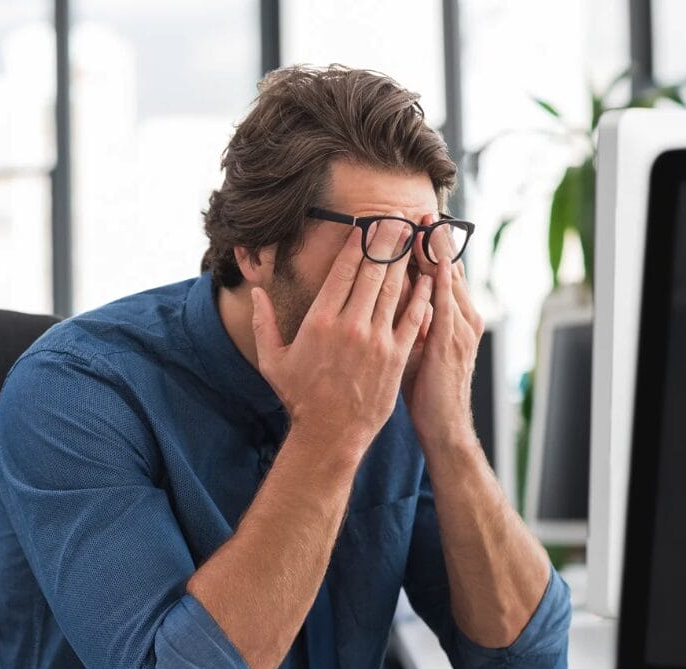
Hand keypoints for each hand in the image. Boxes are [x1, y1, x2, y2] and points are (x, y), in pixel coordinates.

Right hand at [251, 220, 433, 460]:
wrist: (330, 433)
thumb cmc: (300, 397)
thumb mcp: (273, 360)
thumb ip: (263, 323)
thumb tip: (256, 292)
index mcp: (320, 320)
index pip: (344, 270)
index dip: (358, 243)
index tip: (366, 224)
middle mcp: (350, 325)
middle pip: (373, 271)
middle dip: (387, 240)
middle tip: (397, 217)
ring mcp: (376, 340)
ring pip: (395, 289)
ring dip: (406, 259)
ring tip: (414, 236)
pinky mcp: (396, 356)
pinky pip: (413, 317)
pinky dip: (422, 295)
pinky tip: (429, 278)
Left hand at [401, 212, 484, 451]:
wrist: (444, 427)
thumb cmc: (427, 392)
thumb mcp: (420, 350)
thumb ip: (412, 322)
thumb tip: (393, 300)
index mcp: (455, 318)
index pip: (441, 273)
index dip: (429, 247)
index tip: (414, 222)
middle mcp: (462, 316)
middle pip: (446, 267)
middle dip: (433, 238)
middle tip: (419, 209)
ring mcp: (460, 327)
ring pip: (447, 278)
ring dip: (435, 248)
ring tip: (424, 221)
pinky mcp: (451, 340)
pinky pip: (443, 301)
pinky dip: (438, 277)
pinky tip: (431, 257)